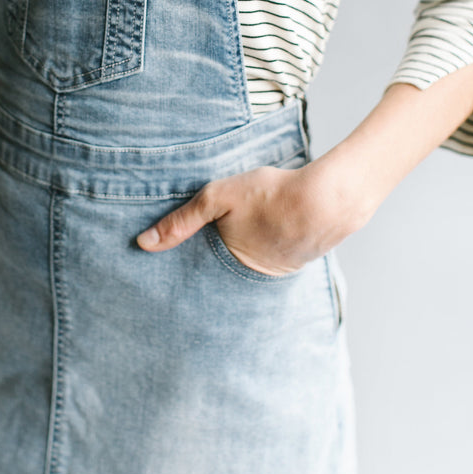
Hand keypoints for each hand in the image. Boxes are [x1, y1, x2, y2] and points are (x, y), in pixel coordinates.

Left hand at [137, 159, 362, 275]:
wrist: (329, 198)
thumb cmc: (270, 195)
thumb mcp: (217, 197)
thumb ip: (181, 221)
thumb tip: (143, 243)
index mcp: (228, 265)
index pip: (197, 273)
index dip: (186, 264)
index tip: (171, 262)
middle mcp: (253, 278)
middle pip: (223, 273)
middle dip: (212, 265)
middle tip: (201, 249)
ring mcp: (278, 272)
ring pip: (249, 265)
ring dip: (242, 255)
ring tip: (236, 240)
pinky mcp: (298, 260)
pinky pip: (274, 256)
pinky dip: (266, 246)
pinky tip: (266, 231)